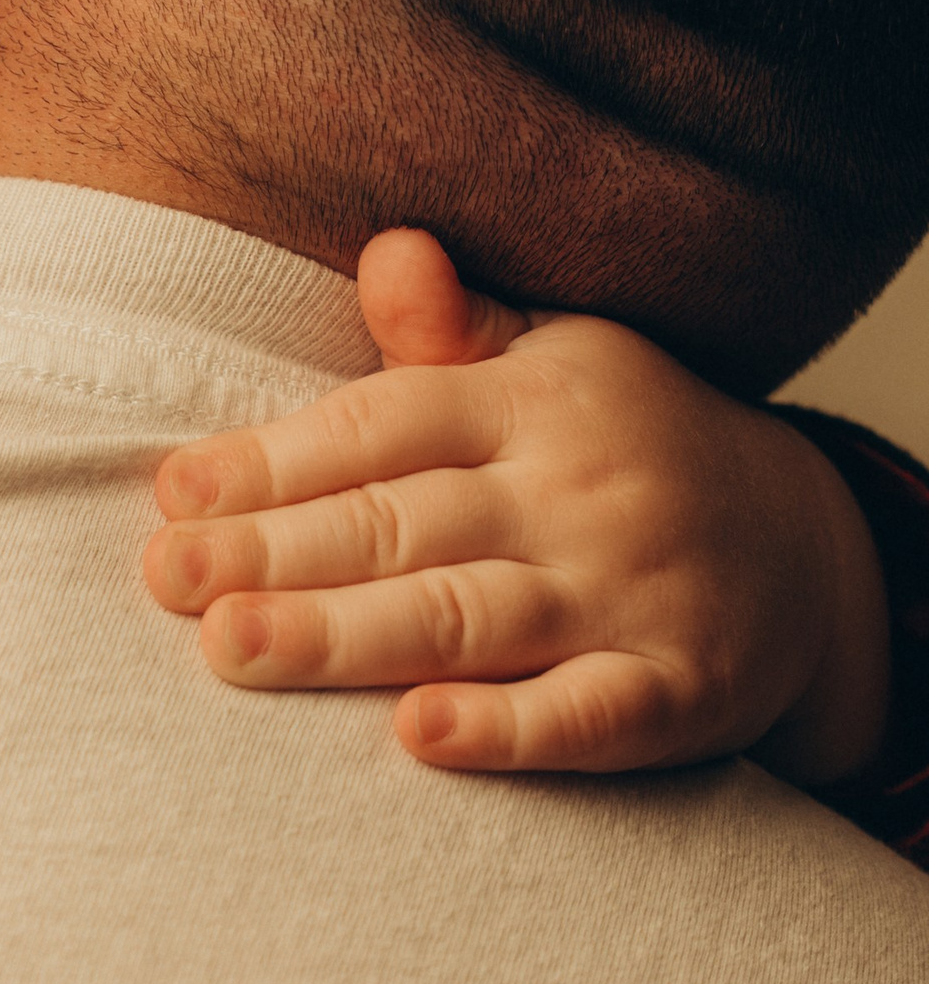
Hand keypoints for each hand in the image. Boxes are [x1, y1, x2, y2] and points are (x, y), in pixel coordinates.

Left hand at [141, 229, 892, 784]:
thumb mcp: (558, 363)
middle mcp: (578, 491)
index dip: (273, 460)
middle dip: (278, 552)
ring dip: (347, 635)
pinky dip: (505, 727)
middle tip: (168, 581)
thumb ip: (454, 331)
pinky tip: (418, 733)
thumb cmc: (632, 452)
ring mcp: (629, 594)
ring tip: (236, 648)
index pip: (383, 425)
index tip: (173, 496)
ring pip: (468, 616)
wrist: (815, 549)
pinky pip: (586, 714)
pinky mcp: (678, 692)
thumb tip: (385, 250)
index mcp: (535, 402)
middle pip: (404, 524)